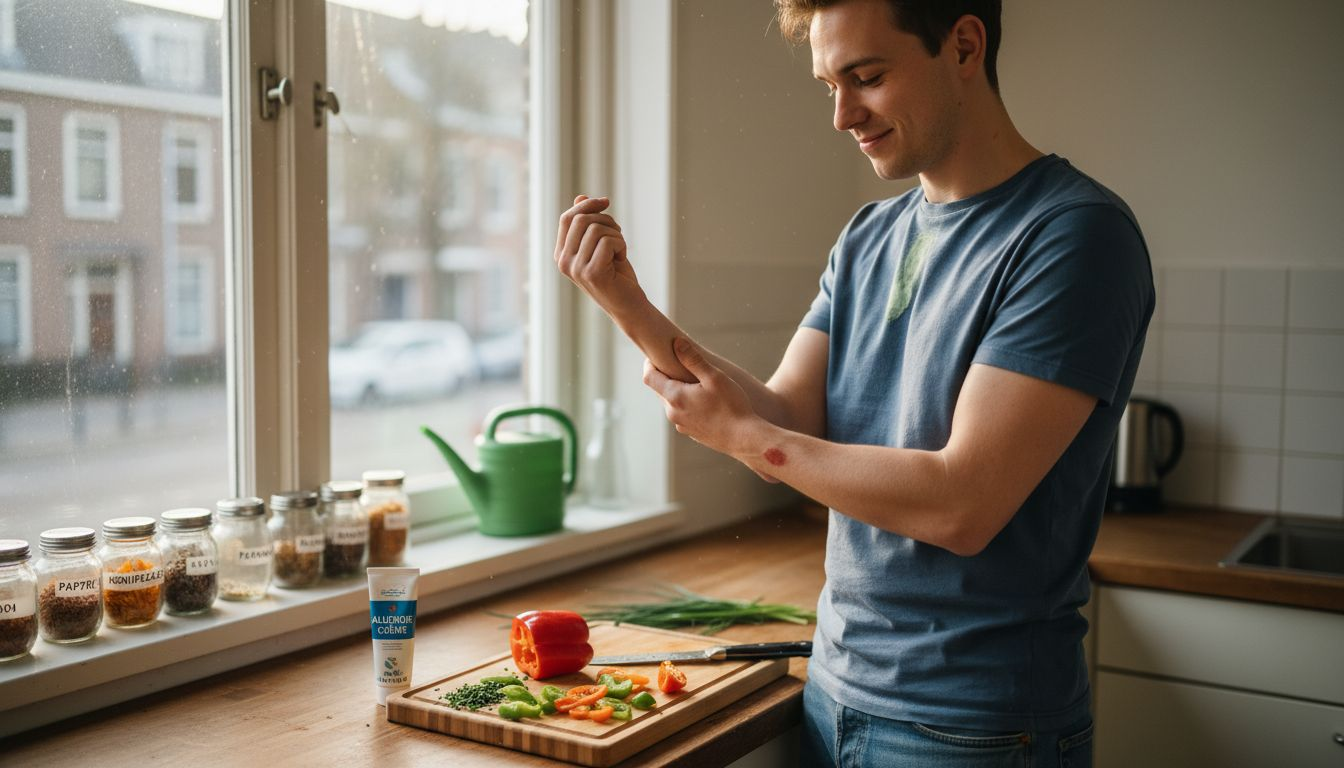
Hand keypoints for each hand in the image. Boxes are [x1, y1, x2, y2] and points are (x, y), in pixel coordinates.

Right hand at [554, 195, 641, 311]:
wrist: (628, 305)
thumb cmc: (616, 274)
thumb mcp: (600, 245)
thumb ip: (588, 224)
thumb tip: (581, 197)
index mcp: (561, 254)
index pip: (567, 218)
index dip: (587, 205)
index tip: (606, 202)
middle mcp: (564, 262)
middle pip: (580, 219)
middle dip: (605, 220)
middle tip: (618, 235)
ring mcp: (576, 269)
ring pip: (596, 229)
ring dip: (616, 235)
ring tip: (619, 251)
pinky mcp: (592, 273)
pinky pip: (608, 242)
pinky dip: (621, 245)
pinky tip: (621, 260)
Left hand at [643, 338, 779, 482]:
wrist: (745, 438)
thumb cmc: (732, 406)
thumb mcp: (714, 377)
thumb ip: (693, 359)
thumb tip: (676, 343)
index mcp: (675, 397)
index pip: (649, 378)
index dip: (649, 364)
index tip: (655, 355)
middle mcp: (673, 413)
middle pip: (660, 390)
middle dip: (665, 376)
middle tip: (677, 364)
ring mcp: (682, 425)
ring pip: (672, 403)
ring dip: (677, 391)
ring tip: (694, 383)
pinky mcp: (692, 433)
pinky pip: (683, 415)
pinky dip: (687, 405)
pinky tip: (705, 402)